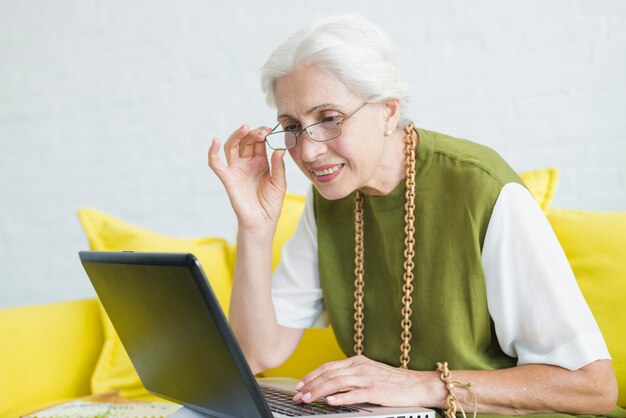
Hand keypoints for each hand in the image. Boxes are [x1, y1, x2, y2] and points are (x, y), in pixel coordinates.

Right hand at [208, 124, 286, 230]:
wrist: (262, 222)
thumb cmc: (271, 204)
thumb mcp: (279, 183)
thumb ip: (278, 166)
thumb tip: (279, 148)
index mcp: (261, 162)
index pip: (259, 142)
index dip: (263, 134)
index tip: (271, 130)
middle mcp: (247, 163)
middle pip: (246, 141)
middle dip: (253, 133)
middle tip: (262, 131)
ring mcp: (236, 169)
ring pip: (231, 146)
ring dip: (237, 135)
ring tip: (245, 128)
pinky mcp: (228, 178)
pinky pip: (216, 164)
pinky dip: (212, 152)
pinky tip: (214, 141)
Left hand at [293, 355, 434, 406]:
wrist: (417, 384)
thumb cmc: (393, 381)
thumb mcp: (369, 371)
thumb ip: (352, 374)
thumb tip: (331, 382)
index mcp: (357, 361)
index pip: (328, 366)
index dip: (311, 375)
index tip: (299, 384)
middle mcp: (360, 367)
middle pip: (328, 374)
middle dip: (310, 385)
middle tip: (298, 394)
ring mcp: (367, 378)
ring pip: (336, 382)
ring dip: (319, 391)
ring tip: (307, 398)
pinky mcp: (375, 390)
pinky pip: (354, 393)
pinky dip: (340, 397)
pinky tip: (330, 401)